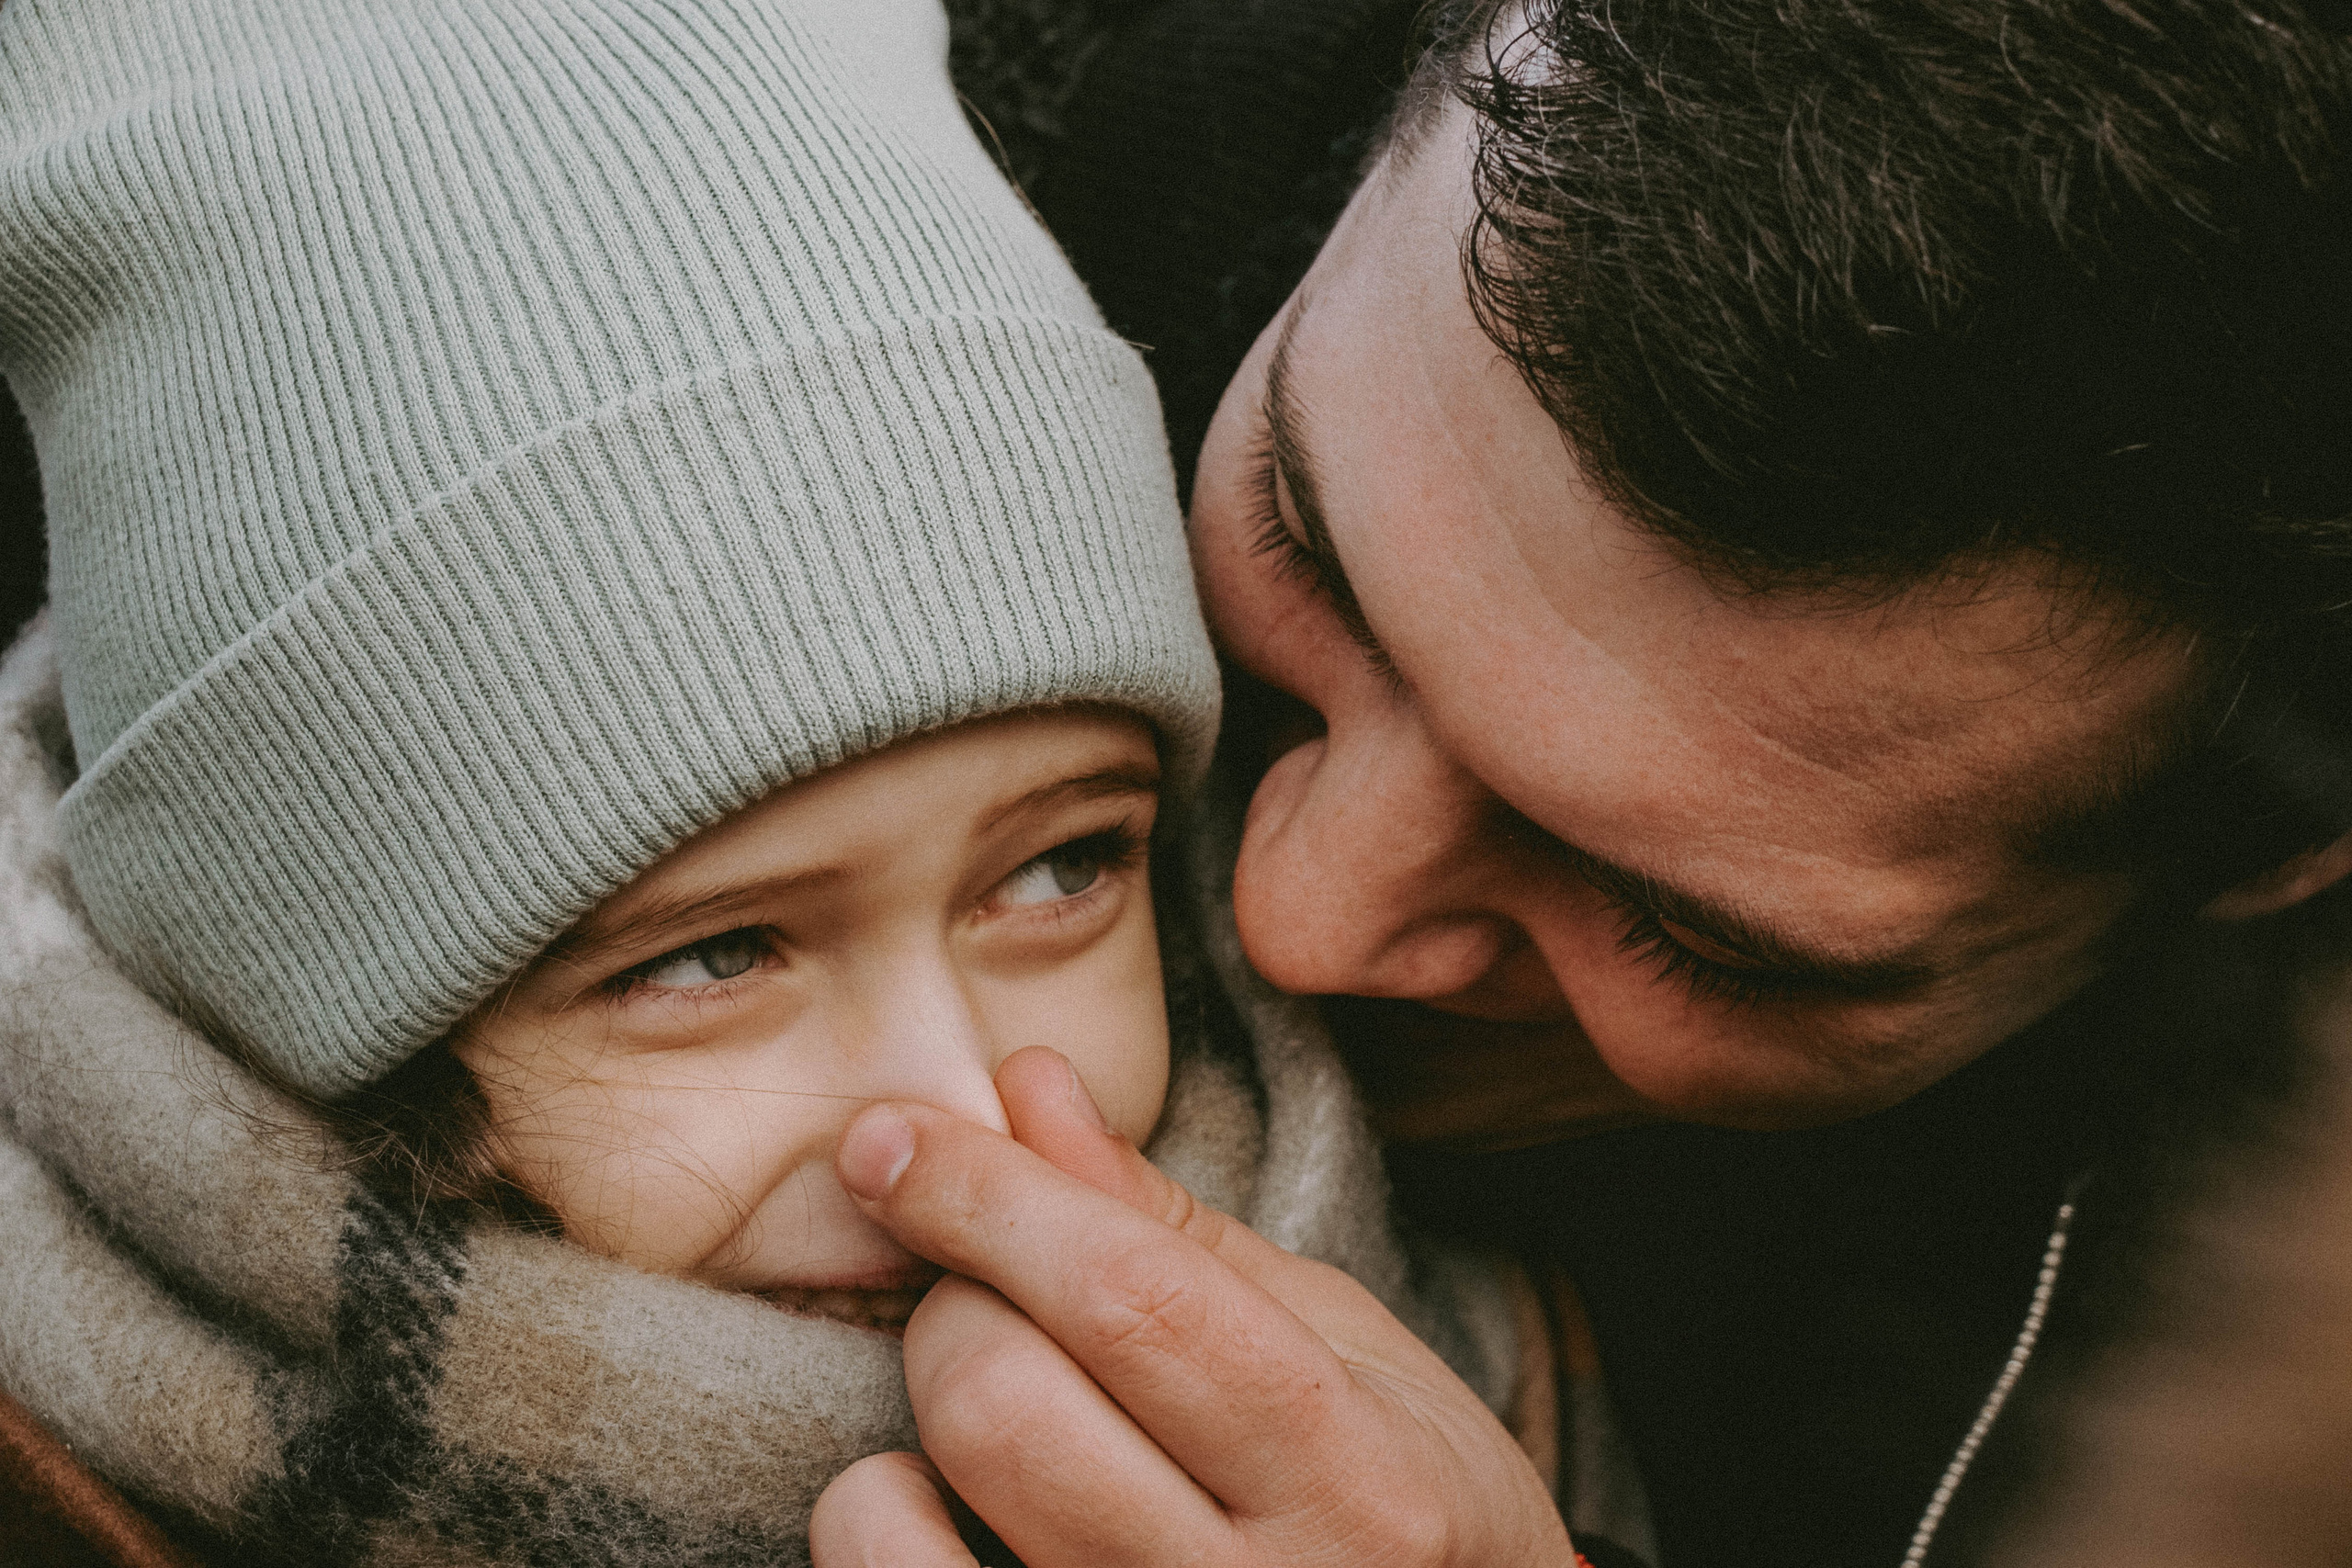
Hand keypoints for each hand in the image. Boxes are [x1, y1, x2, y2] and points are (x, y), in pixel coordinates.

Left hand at [809, 1046, 1575, 1567]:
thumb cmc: (1403, 1503)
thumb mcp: (1332, 1344)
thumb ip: (1168, 1224)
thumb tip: (1029, 1086)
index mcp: (1350, 1475)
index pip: (1131, 1301)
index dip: (988, 1198)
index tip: (892, 1135)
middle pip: (1003, 1401)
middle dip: (958, 1302)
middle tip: (998, 1295)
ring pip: (919, 1516)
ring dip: (912, 1421)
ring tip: (992, 1408)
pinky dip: (878, 1524)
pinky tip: (935, 1505)